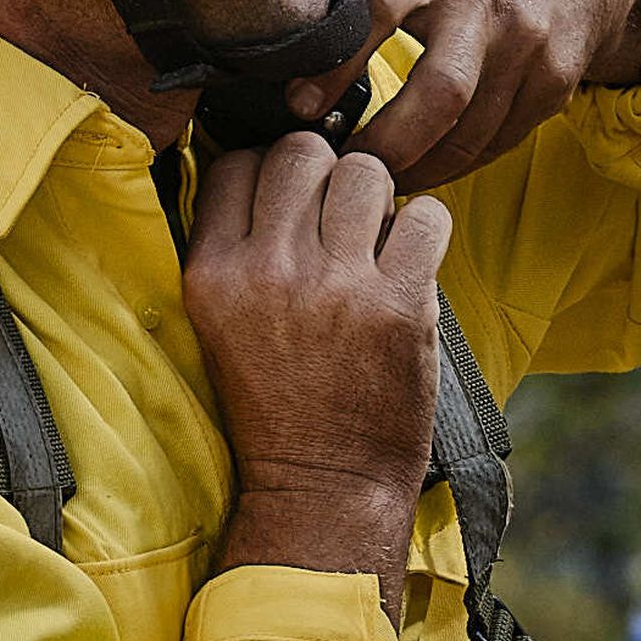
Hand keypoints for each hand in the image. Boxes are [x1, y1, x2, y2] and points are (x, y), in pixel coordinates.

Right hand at [184, 136, 452, 621]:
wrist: (320, 488)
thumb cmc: (275, 406)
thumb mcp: (219, 325)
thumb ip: (235, 250)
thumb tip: (269, 167)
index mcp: (213, 274)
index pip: (237, 163)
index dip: (270, 169)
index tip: (291, 199)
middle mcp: (268, 271)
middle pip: (300, 152)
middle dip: (326, 169)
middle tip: (338, 213)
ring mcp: (336, 287)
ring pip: (365, 170)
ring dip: (378, 194)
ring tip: (376, 235)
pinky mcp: (399, 307)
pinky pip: (426, 214)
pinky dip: (426, 225)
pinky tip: (412, 256)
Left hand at [285, 0, 640, 193]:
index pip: (376, 9)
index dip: (336, 64)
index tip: (300, 108)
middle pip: (438, 92)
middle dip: (386, 145)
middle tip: (343, 170)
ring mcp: (527, 41)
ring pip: (471, 130)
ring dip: (420, 168)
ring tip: (377, 185)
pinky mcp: (555, 78)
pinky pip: (500, 141)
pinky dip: (459, 166)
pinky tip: (425, 172)